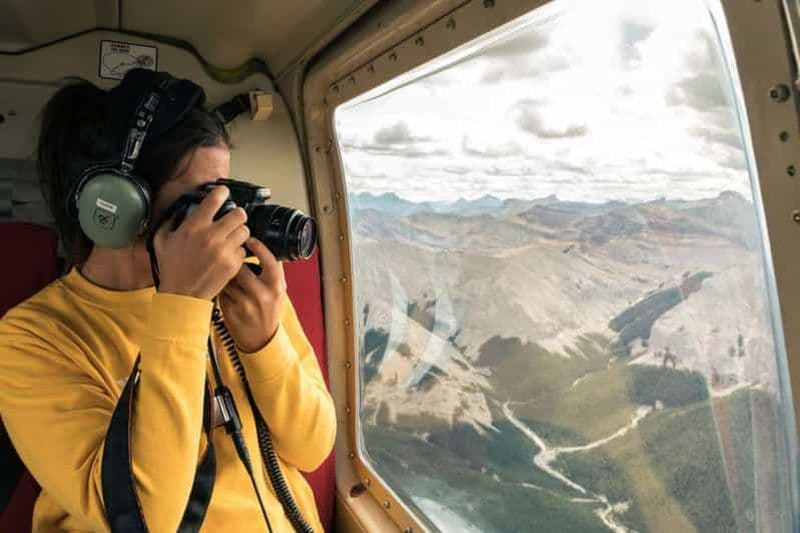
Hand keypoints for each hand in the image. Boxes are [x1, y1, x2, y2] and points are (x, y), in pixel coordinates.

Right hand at [154, 186, 249, 298]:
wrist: (182, 294)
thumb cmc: (172, 268)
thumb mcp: (162, 240)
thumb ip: (172, 220)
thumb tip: (181, 208)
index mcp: (193, 227)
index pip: (214, 200)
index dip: (221, 192)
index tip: (223, 192)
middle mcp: (211, 236)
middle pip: (239, 214)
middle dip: (237, 215)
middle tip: (234, 219)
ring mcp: (223, 250)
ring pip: (245, 231)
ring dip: (239, 233)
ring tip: (231, 238)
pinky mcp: (232, 264)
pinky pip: (244, 250)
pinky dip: (238, 252)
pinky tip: (228, 255)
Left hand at [219, 238, 286, 352]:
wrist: (261, 338)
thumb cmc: (268, 311)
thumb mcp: (278, 291)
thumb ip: (272, 272)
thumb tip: (264, 246)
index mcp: (276, 287)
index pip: (270, 261)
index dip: (259, 247)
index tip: (251, 239)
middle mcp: (262, 295)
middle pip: (243, 266)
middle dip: (236, 260)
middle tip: (233, 256)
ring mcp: (246, 303)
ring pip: (229, 277)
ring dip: (226, 272)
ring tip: (229, 275)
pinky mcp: (231, 309)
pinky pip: (222, 289)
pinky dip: (222, 285)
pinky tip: (225, 289)